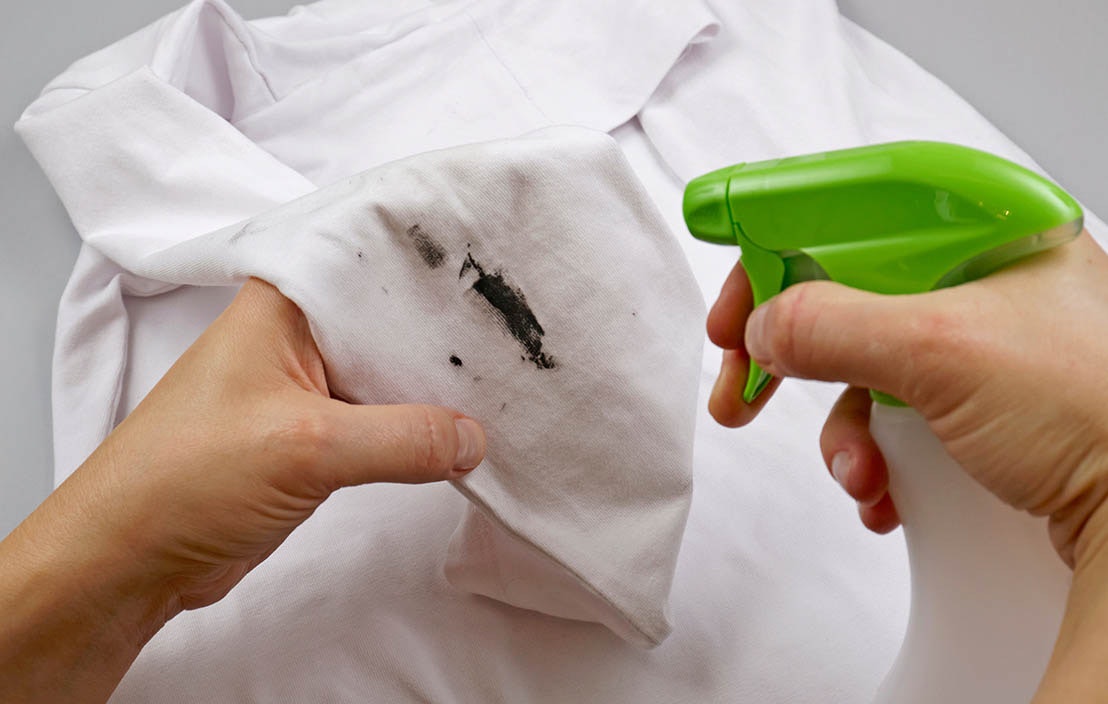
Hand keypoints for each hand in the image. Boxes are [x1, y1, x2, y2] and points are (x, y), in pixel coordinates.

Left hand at [0, 278, 485, 702]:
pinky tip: (467, 432)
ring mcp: (310, 382)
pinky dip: (420, 426)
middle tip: (529, 330)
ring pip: (392, 369)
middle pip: (393, 315)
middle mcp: (300, 330)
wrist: (131, 558)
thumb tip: (476, 440)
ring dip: (439, 384)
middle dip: (453, 328)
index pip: (376, 256)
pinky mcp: (318, 431)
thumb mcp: (307, 448)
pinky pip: (384, 416)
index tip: (510, 260)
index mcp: (285, 299)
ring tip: (516, 377)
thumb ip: (403, 438)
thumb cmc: (190, 477)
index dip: (441, 259)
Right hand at [707, 231, 1107, 565]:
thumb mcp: (944, 351)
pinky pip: (893, 414)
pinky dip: (873, 456)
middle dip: (791, 351)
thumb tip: (766, 326)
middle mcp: (983, 282)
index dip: (783, 246)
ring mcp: (982, 347)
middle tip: (742, 383)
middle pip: (849, 292)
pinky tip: (884, 491)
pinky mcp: (981, 405)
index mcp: (989, 232)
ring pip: (865, 366)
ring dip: (840, 428)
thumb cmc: (1100, 414)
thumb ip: (834, 327)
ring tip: (856, 472)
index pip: (857, 210)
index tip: (739, 297)